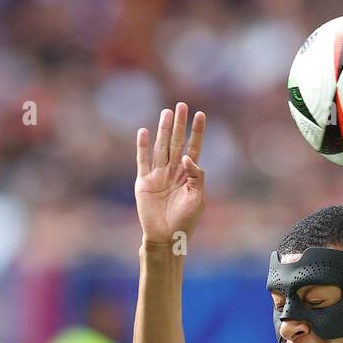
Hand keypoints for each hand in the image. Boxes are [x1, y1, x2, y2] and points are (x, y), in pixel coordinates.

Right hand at [135, 103, 205, 246]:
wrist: (166, 237)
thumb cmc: (185, 221)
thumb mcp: (197, 198)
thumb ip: (196, 176)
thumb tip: (188, 156)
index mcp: (188, 176)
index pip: (194, 148)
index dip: (197, 132)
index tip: (200, 115)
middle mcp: (173, 172)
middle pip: (177, 143)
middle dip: (180, 125)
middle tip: (181, 105)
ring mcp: (158, 175)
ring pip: (161, 147)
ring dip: (163, 130)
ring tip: (166, 113)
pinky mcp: (144, 182)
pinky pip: (143, 160)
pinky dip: (142, 146)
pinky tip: (143, 131)